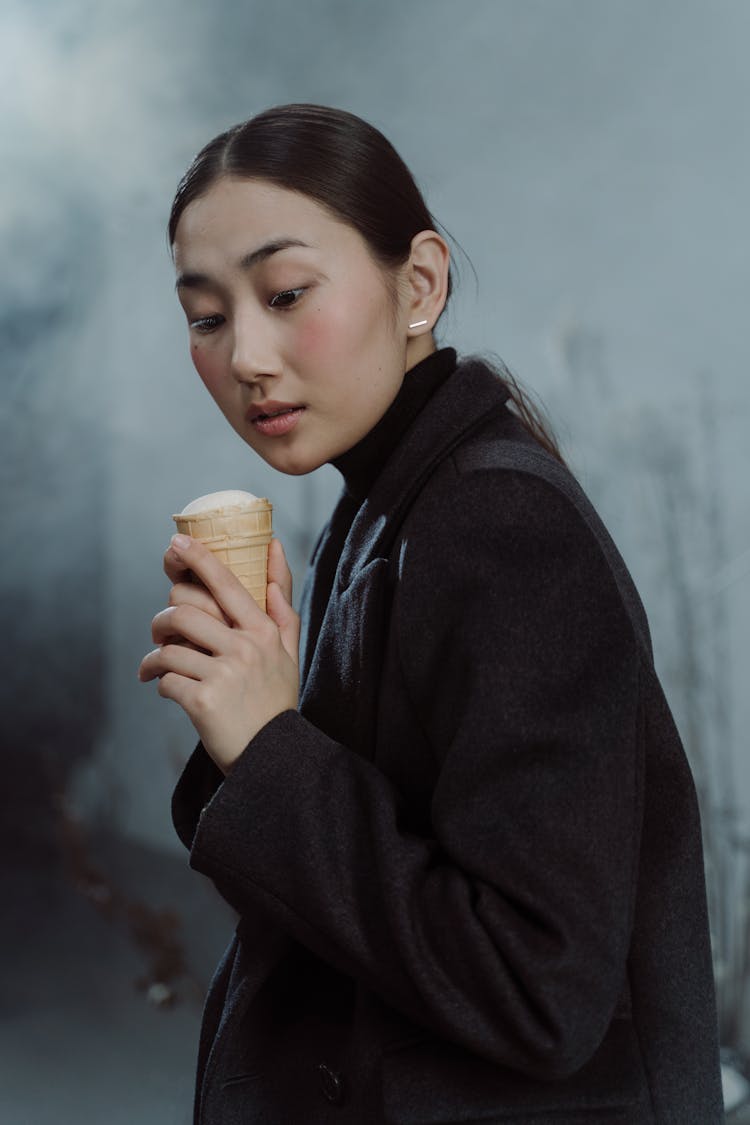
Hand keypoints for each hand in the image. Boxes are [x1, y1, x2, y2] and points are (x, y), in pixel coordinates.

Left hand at [138, 535, 299, 773]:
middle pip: (184, 611)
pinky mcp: (204, 701)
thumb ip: (281, 603)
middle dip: (162, 619)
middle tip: (160, 633)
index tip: (176, 543)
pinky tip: (166, 690)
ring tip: (154, 666)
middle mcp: (246, 648)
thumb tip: (273, 549)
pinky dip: (159, 683)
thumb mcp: (289, 651)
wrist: (273, 756)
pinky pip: (165, 679)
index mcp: (265, 631)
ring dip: (153, 656)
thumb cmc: (275, 700)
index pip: (227, 583)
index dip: (198, 558)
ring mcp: (224, 674)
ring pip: (169, 647)